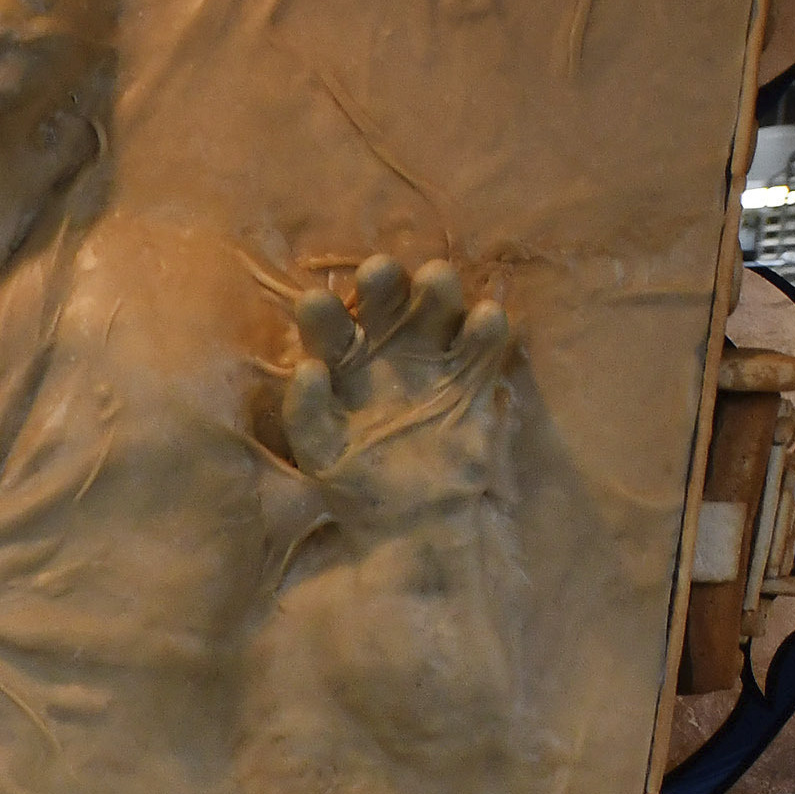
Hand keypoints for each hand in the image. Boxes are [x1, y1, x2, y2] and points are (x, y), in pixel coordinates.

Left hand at [283, 256, 519, 521]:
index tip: (316, 301)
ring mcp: (433, 357)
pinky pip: (484, 344)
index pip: (330, 324)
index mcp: (342, 359)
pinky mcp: (474, 377)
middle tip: (379, 272)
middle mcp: (387, 347)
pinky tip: (485, 318)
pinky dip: (487, 328)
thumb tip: (308, 367)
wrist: (411, 520)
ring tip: (435, 279)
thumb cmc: (354, 480)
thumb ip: (307, 412)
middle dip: (384, 282)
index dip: (323, 311)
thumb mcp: (320, 452)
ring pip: (437, 308)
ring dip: (437, 289)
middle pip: (387, 300)